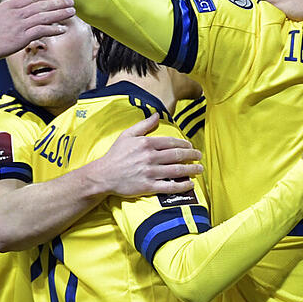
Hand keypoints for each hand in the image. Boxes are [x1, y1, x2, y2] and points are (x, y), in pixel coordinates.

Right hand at [0, 0, 75, 61]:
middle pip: (42, 5)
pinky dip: (53, 29)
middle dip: (58, 3)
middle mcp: (17, 13)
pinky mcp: (22, 37)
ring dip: (60, 13)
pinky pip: (42, 31)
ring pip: (45, 16)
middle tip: (71, 1)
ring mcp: (20, 24)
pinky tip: (63, 29)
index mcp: (8, 6)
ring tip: (72, 12)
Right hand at [86, 113, 202, 196]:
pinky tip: (190, 184)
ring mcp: (149, 173)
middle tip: (199, 156)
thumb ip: (144, 125)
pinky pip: (169, 186)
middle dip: (191, 155)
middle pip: (177, 156)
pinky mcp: (148, 186)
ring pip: (176, 170)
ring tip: (200, 169)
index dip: (184, 144)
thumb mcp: (127, 135)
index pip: (171, 142)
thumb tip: (157, 114)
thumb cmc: (115, 155)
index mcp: (146, 144)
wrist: (103, 176)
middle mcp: (150, 157)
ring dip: (191, 169)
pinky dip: (181, 185)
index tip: (190, 146)